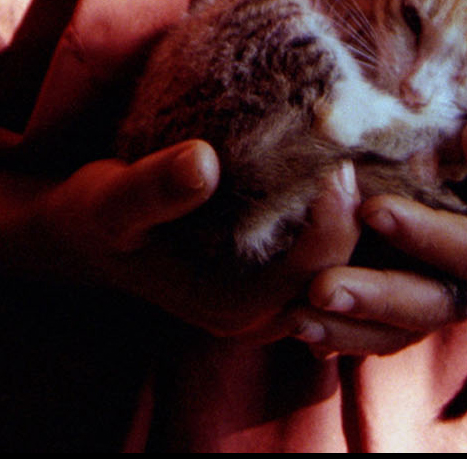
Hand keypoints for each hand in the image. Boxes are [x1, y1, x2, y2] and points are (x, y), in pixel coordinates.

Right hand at [31, 144, 361, 341]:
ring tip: (377, 155)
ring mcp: (273, 296)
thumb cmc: (100, 217)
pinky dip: (348, 220)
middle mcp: (263, 314)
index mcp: (231, 308)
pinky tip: (354, 167)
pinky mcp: (276, 272)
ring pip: (344, 271)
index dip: (333, 227)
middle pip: (341, 280)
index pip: (307, 277)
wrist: (89, 232)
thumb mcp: (113, 201)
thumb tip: (204, 162)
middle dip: (365, 224)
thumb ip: (155, 188)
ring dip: (363, 221)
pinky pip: (330, 254)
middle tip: (376, 153)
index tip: (341, 167)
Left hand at [292, 97, 466, 358]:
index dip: (427, 235)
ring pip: (407, 329)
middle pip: (439, 304)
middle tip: (322, 288)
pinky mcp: (427, 300)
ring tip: (300, 318)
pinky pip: (389, 328)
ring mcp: (461, 300)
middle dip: (379, 297)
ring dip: (353, 327)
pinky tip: (305, 326)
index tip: (373, 210)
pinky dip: (349, 330)